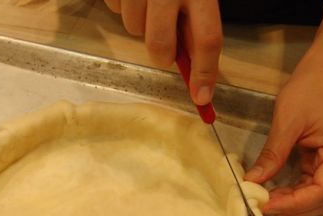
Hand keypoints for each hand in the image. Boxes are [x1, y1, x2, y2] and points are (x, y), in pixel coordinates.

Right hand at [103, 0, 221, 104]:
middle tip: (166, 48)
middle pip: (160, 45)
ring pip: (133, 27)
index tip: (202, 98)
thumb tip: (196, 61)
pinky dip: (123, 4)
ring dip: (141, 24)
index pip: (207, 39)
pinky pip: (114, 7)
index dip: (206, 72)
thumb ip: (198, 17)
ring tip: (148, 0)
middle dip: (162, 55)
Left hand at [243, 0, 322, 215]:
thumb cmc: (309, 91)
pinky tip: (274, 192)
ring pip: (318, 198)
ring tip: (266, 202)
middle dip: (293, 208)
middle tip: (262, 208)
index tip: (266, 206)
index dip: (294, 204)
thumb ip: (273, 154)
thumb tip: (253, 182)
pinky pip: (312, 186)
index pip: (322, 191)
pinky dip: (294, 193)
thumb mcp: (287, 122)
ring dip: (293, 204)